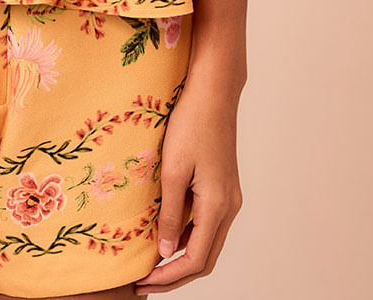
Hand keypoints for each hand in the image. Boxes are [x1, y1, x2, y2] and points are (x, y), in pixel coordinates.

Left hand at [135, 73, 243, 291]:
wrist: (213, 91)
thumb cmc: (191, 124)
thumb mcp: (173, 170)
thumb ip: (169, 214)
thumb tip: (164, 252)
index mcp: (218, 206)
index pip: (195, 260)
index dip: (169, 276)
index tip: (143, 282)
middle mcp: (229, 207)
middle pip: (205, 258)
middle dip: (175, 275)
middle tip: (144, 282)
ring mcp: (229, 197)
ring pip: (208, 241)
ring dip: (181, 257)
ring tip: (150, 262)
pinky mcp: (223, 186)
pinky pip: (207, 223)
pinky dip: (188, 236)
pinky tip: (165, 233)